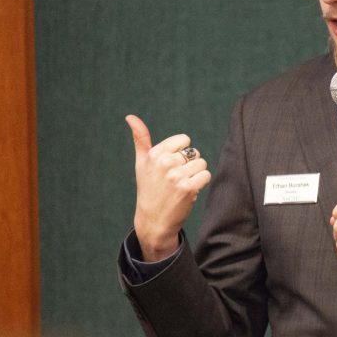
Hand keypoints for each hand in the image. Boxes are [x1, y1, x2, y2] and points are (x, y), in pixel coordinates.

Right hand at [126, 114, 210, 260]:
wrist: (153, 220)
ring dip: (195, 175)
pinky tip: (189, 191)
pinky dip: (201, 183)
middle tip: (175, 180)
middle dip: (189, 165)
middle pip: (194, 152)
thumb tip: (130, 116)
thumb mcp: (142, 163)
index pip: (184, 140)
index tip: (171, 166)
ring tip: (181, 185)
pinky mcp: (187, 188)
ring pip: (201, 163)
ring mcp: (176, 175)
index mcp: (155, 154)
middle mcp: (164, 162)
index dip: (182, 153)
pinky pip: (206, 175)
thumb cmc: (148, 188)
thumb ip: (140, 138)